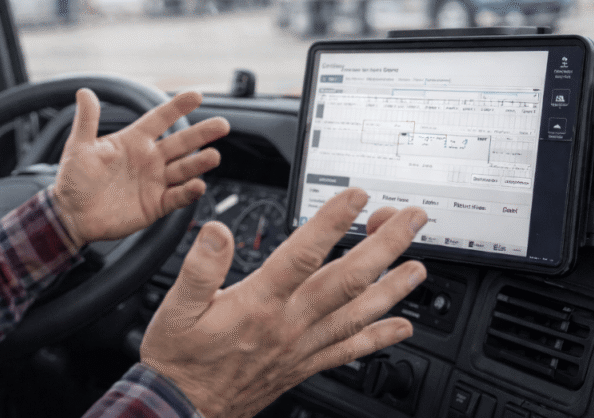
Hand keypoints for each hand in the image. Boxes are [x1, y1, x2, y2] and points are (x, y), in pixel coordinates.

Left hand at [51, 88, 229, 246]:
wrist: (70, 216)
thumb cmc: (74, 179)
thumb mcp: (79, 147)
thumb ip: (87, 120)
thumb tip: (84, 91)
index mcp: (133, 141)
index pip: (159, 119)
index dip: (177, 107)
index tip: (196, 95)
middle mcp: (148, 159)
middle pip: (180, 142)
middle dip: (201, 133)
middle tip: (222, 124)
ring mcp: (154, 182)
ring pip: (183, 169)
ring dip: (199, 163)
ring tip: (213, 156)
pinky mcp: (155, 205)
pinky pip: (177, 197)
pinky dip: (188, 192)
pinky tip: (198, 185)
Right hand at [140, 188, 427, 417]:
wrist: (183, 409)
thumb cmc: (179, 360)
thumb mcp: (176, 308)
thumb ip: (199, 268)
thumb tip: (217, 231)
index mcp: (259, 304)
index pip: (304, 255)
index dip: (332, 222)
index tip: (356, 196)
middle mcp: (289, 324)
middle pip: (348, 280)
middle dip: (384, 245)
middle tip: (409, 219)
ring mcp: (301, 346)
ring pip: (358, 313)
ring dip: (393, 287)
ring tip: (417, 266)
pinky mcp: (303, 364)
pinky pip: (349, 350)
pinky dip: (379, 337)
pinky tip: (400, 327)